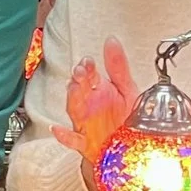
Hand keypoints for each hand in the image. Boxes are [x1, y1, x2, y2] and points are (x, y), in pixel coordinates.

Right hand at [52, 37, 139, 190]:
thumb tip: (111, 41)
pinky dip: (64, 136)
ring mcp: (86, 124)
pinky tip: (58, 130)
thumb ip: (118, 66)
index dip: (87, 67)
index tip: (88, 61)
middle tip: (80, 71)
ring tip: (73, 89)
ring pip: (74, 110)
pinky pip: (73, 140)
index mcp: (99, 91)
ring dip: (72, 99)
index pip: (89, 75)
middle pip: (78, 90)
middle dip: (78, 80)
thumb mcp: (128, 90)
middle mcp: (89, 106)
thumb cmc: (126, 119)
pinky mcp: (86, 144)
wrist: (131, 148)